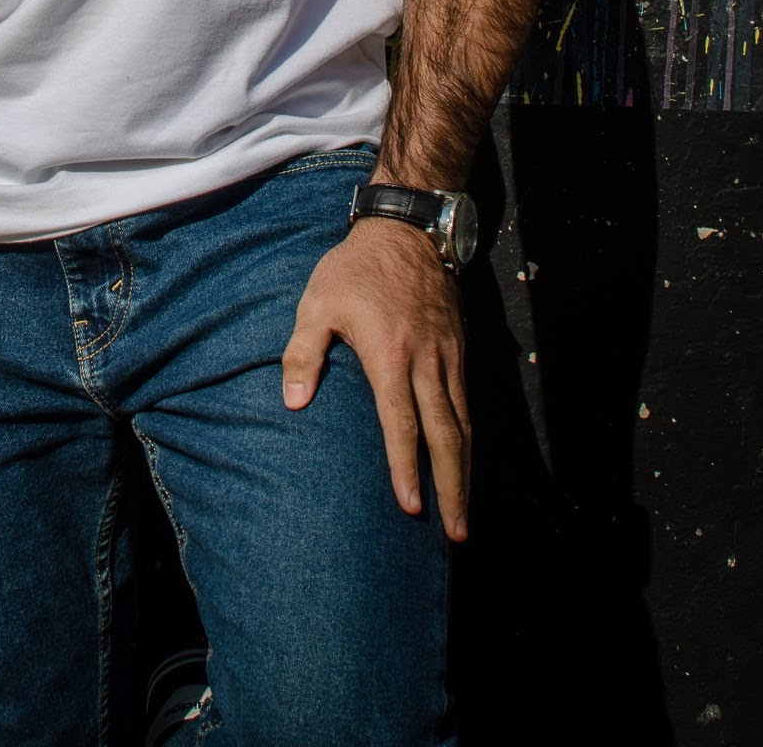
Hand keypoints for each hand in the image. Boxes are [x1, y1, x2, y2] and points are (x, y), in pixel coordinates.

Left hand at [280, 216, 469, 541]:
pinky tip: (465, 462)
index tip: (410, 507)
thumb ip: (303, 353)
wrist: (406, 230)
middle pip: (446, 434)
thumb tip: (292, 403)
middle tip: (455, 532)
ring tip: (463, 515)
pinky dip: (470, 438)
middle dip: (451, 486)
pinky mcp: (460, 348)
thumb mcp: (317, 302)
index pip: (401, 423)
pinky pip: (469, 402)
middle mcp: (426, 361)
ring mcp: (448, 355)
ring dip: (466, 470)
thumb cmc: (354, 268)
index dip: (405, 467)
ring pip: (464, 423)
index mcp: (389, 355)